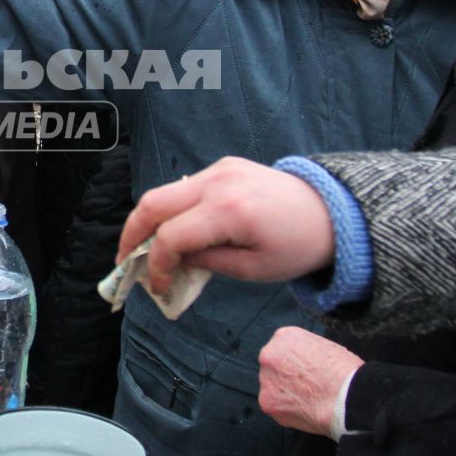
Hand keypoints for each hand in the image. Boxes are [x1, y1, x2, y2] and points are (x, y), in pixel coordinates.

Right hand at [116, 157, 335, 293]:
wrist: (332, 212)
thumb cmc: (297, 247)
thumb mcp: (253, 269)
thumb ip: (207, 263)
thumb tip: (172, 261)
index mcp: (229, 212)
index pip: (171, 238)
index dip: (155, 266)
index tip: (157, 288)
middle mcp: (218, 183)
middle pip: (153, 204)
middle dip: (131, 235)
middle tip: (124, 262)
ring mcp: (219, 170)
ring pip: (164, 193)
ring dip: (149, 223)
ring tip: (144, 251)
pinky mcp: (224, 166)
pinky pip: (184, 188)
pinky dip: (172, 211)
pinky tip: (175, 234)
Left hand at [257, 327, 362, 436]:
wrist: (346, 396)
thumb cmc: (344, 371)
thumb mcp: (326, 347)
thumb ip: (306, 353)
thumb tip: (304, 364)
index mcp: (284, 337)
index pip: (283, 350)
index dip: (295, 364)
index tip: (305, 373)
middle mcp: (269, 354)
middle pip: (273, 368)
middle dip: (286, 378)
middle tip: (305, 388)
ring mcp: (266, 379)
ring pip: (272, 388)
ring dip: (285, 395)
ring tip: (307, 401)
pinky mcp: (267, 402)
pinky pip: (276, 408)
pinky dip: (287, 411)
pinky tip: (304, 411)